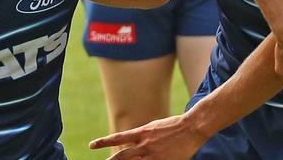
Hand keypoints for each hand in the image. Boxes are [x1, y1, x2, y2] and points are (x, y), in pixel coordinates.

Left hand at [89, 114, 205, 159]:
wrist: (191, 127)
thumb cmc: (173, 126)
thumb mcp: (153, 127)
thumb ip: (142, 136)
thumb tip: (132, 141)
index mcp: (141, 133)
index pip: (117, 138)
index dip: (103, 142)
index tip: (92, 145)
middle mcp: (144, 144)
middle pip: (121, 156)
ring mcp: (152, 155)